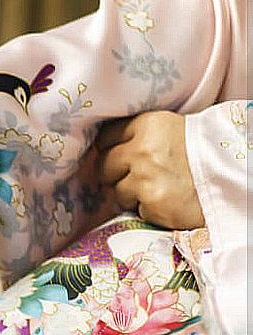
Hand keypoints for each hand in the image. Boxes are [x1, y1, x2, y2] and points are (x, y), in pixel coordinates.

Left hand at [96, 110, 204, 229]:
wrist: (232, 177)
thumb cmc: (200, 153)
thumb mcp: (169, 131)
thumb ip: (138, 137)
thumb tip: (103, 150)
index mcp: (147, 124)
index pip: (105, 137)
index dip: (110, 149)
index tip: (118, 156)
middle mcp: (143, 149)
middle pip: (104, 166)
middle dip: (115, 174)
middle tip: (139, 176)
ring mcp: (145, 177)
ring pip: (116, 191)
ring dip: (131, 195)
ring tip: (158, 188)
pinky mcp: (152, 202)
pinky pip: (134, 209)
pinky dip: (147, 209)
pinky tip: (166, 201)